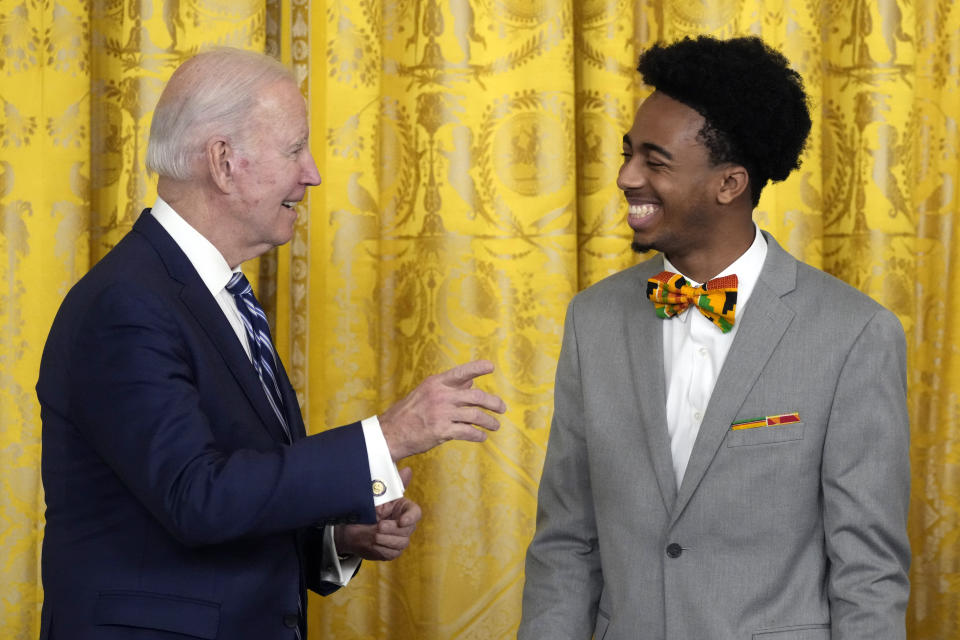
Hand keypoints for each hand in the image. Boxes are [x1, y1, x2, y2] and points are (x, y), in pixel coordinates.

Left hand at [334, 468, 421, 560]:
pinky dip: (381, 548)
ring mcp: (400, 538)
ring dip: (385, 539)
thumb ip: (392, 484)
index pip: (415, 513)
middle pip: (407, 530)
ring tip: (372, 534)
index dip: (411, 517)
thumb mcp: (375, 495)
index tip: (401, 520)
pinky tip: (372, 543)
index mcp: (403, 508)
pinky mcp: (393, 551)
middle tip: (379, 526)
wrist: (349, 530)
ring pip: (401, 543)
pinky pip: (392, 552)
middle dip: (392, 529)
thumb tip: (407, 470)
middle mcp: (404, 524)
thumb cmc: (364, 510)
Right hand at [379, 359, 506, 459]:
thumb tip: (471, 381)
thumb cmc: (409, 413)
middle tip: (502, 408)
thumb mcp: (426, 392)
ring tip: (495, 425)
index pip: (461, 372)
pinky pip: (468, 432)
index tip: (491, 366)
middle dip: (493, 403)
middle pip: (475, 397)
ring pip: (475, 415)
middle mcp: (440, 396)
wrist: (391, 433)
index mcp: (436, 383)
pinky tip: (481, 436)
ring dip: (489, 421)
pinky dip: (478, 435)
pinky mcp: (442, 431)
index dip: (477, 368)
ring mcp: (441, 413)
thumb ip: (449, 387)